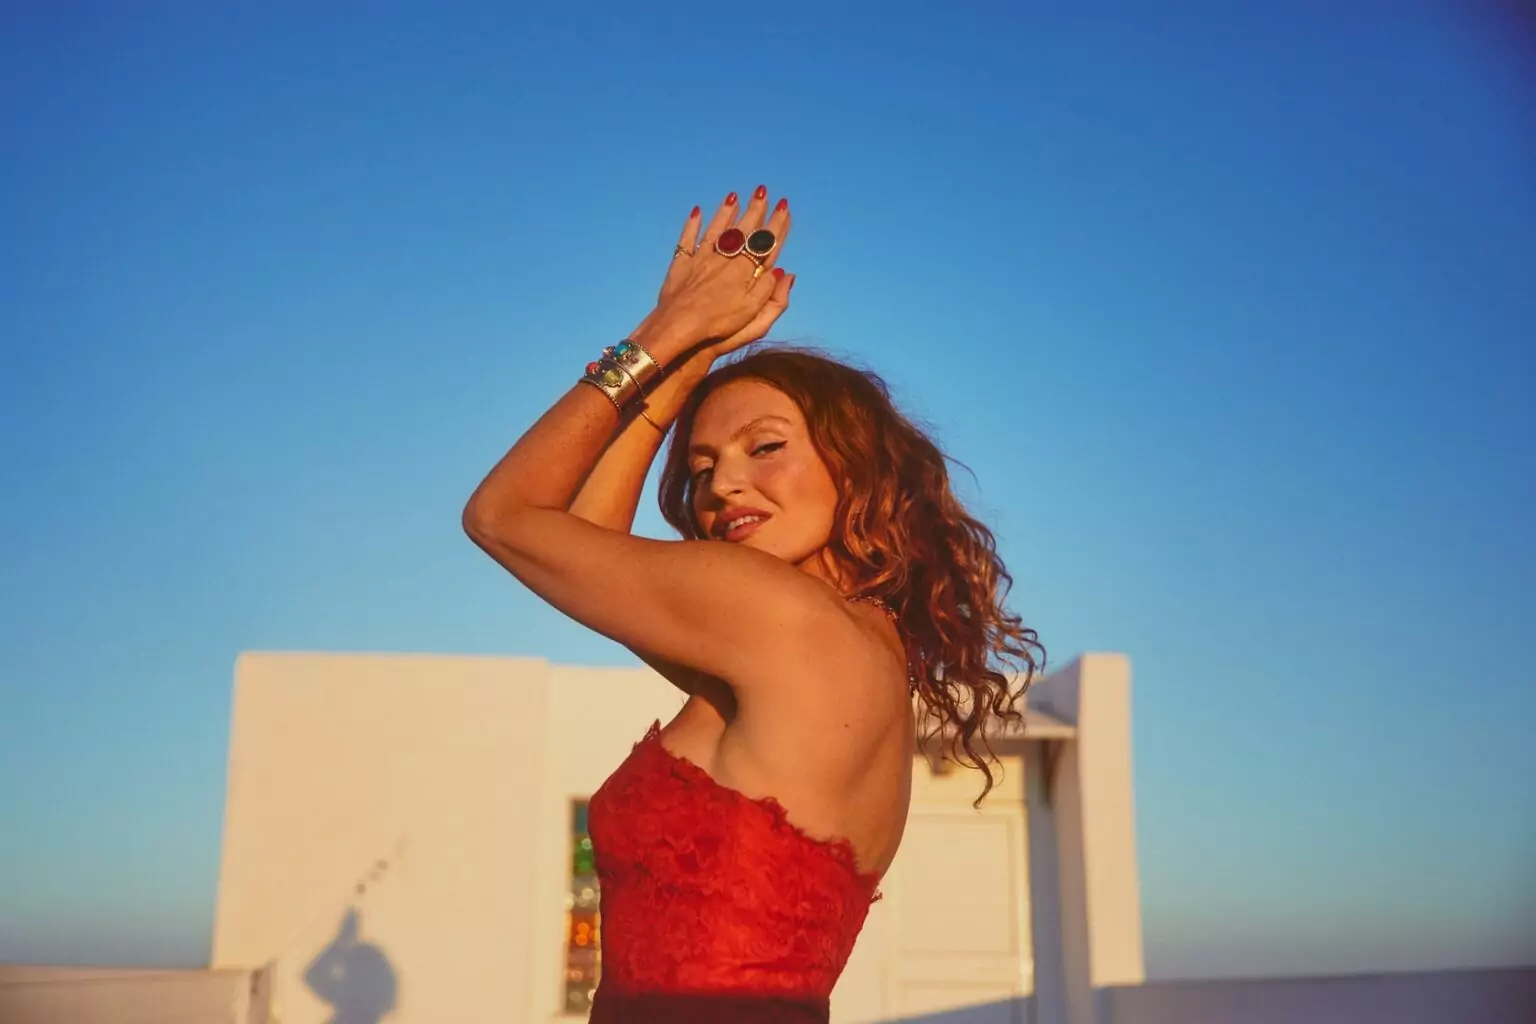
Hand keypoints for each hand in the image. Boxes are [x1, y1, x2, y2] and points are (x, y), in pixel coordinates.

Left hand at [642, 186, 793, 358]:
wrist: (679, 327)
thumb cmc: (719, 327)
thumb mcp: (754, 317)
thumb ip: (770, 293)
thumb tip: (783, 272)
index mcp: (745, 272)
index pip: (765, 243)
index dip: (777, 225)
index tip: (784, 206)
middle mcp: (725, 259)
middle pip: (743, 230)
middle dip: (755, 209)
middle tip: (762, 191)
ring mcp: (701, 259)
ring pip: (717, 229)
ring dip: (726, 212)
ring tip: (734, 196)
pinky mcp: (681, 264)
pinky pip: (687, 239)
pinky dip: (692, 225)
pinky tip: (696, 211)